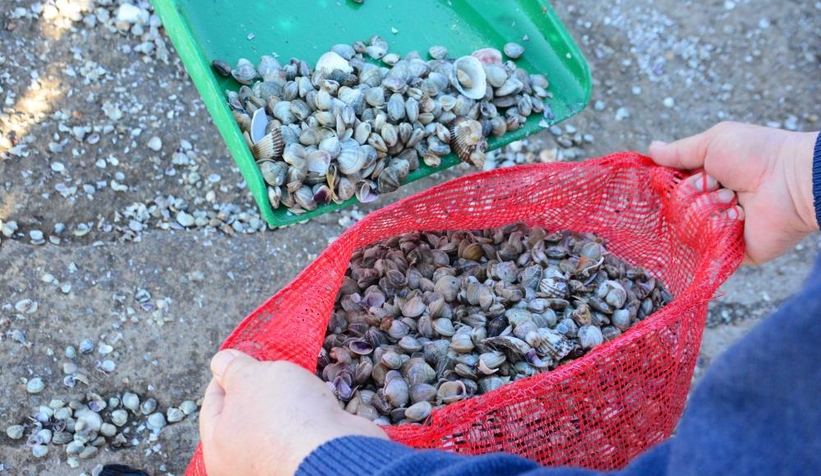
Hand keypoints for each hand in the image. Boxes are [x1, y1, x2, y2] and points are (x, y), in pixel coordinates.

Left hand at [199, 349, 387, 475]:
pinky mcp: (302, 462)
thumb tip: (220, 362)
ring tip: (295, 383)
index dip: (225, 375)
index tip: (238, 359)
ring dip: (283, 402)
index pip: (212, 403)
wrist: (333, 449)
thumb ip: (232, 367)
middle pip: (243, 415)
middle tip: (269, 369)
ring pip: (273, 424)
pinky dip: (303, 417)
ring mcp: (273, 466)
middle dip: (258, 388)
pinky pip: (297, 434)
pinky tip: (313, 402)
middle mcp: (241, 464)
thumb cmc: (284, 417)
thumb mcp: (251, 377)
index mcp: (218, 447)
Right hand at [649, 121, 818, 264]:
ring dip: (710, 209)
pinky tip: (739, 217)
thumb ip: (679, 151)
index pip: (668, 191)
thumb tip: (651, 149)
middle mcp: (706, 207)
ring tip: (736, 200)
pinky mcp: (729, 252)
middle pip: (673, 211)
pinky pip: (705, 248)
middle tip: (722, 184)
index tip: (673, 177)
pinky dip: (720, 228)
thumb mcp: (713, 141)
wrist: (792, 181)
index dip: (669, 185)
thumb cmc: (757, 154)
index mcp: (702, 182)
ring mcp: (717, 231)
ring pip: (686, 229)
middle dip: (694, 194)